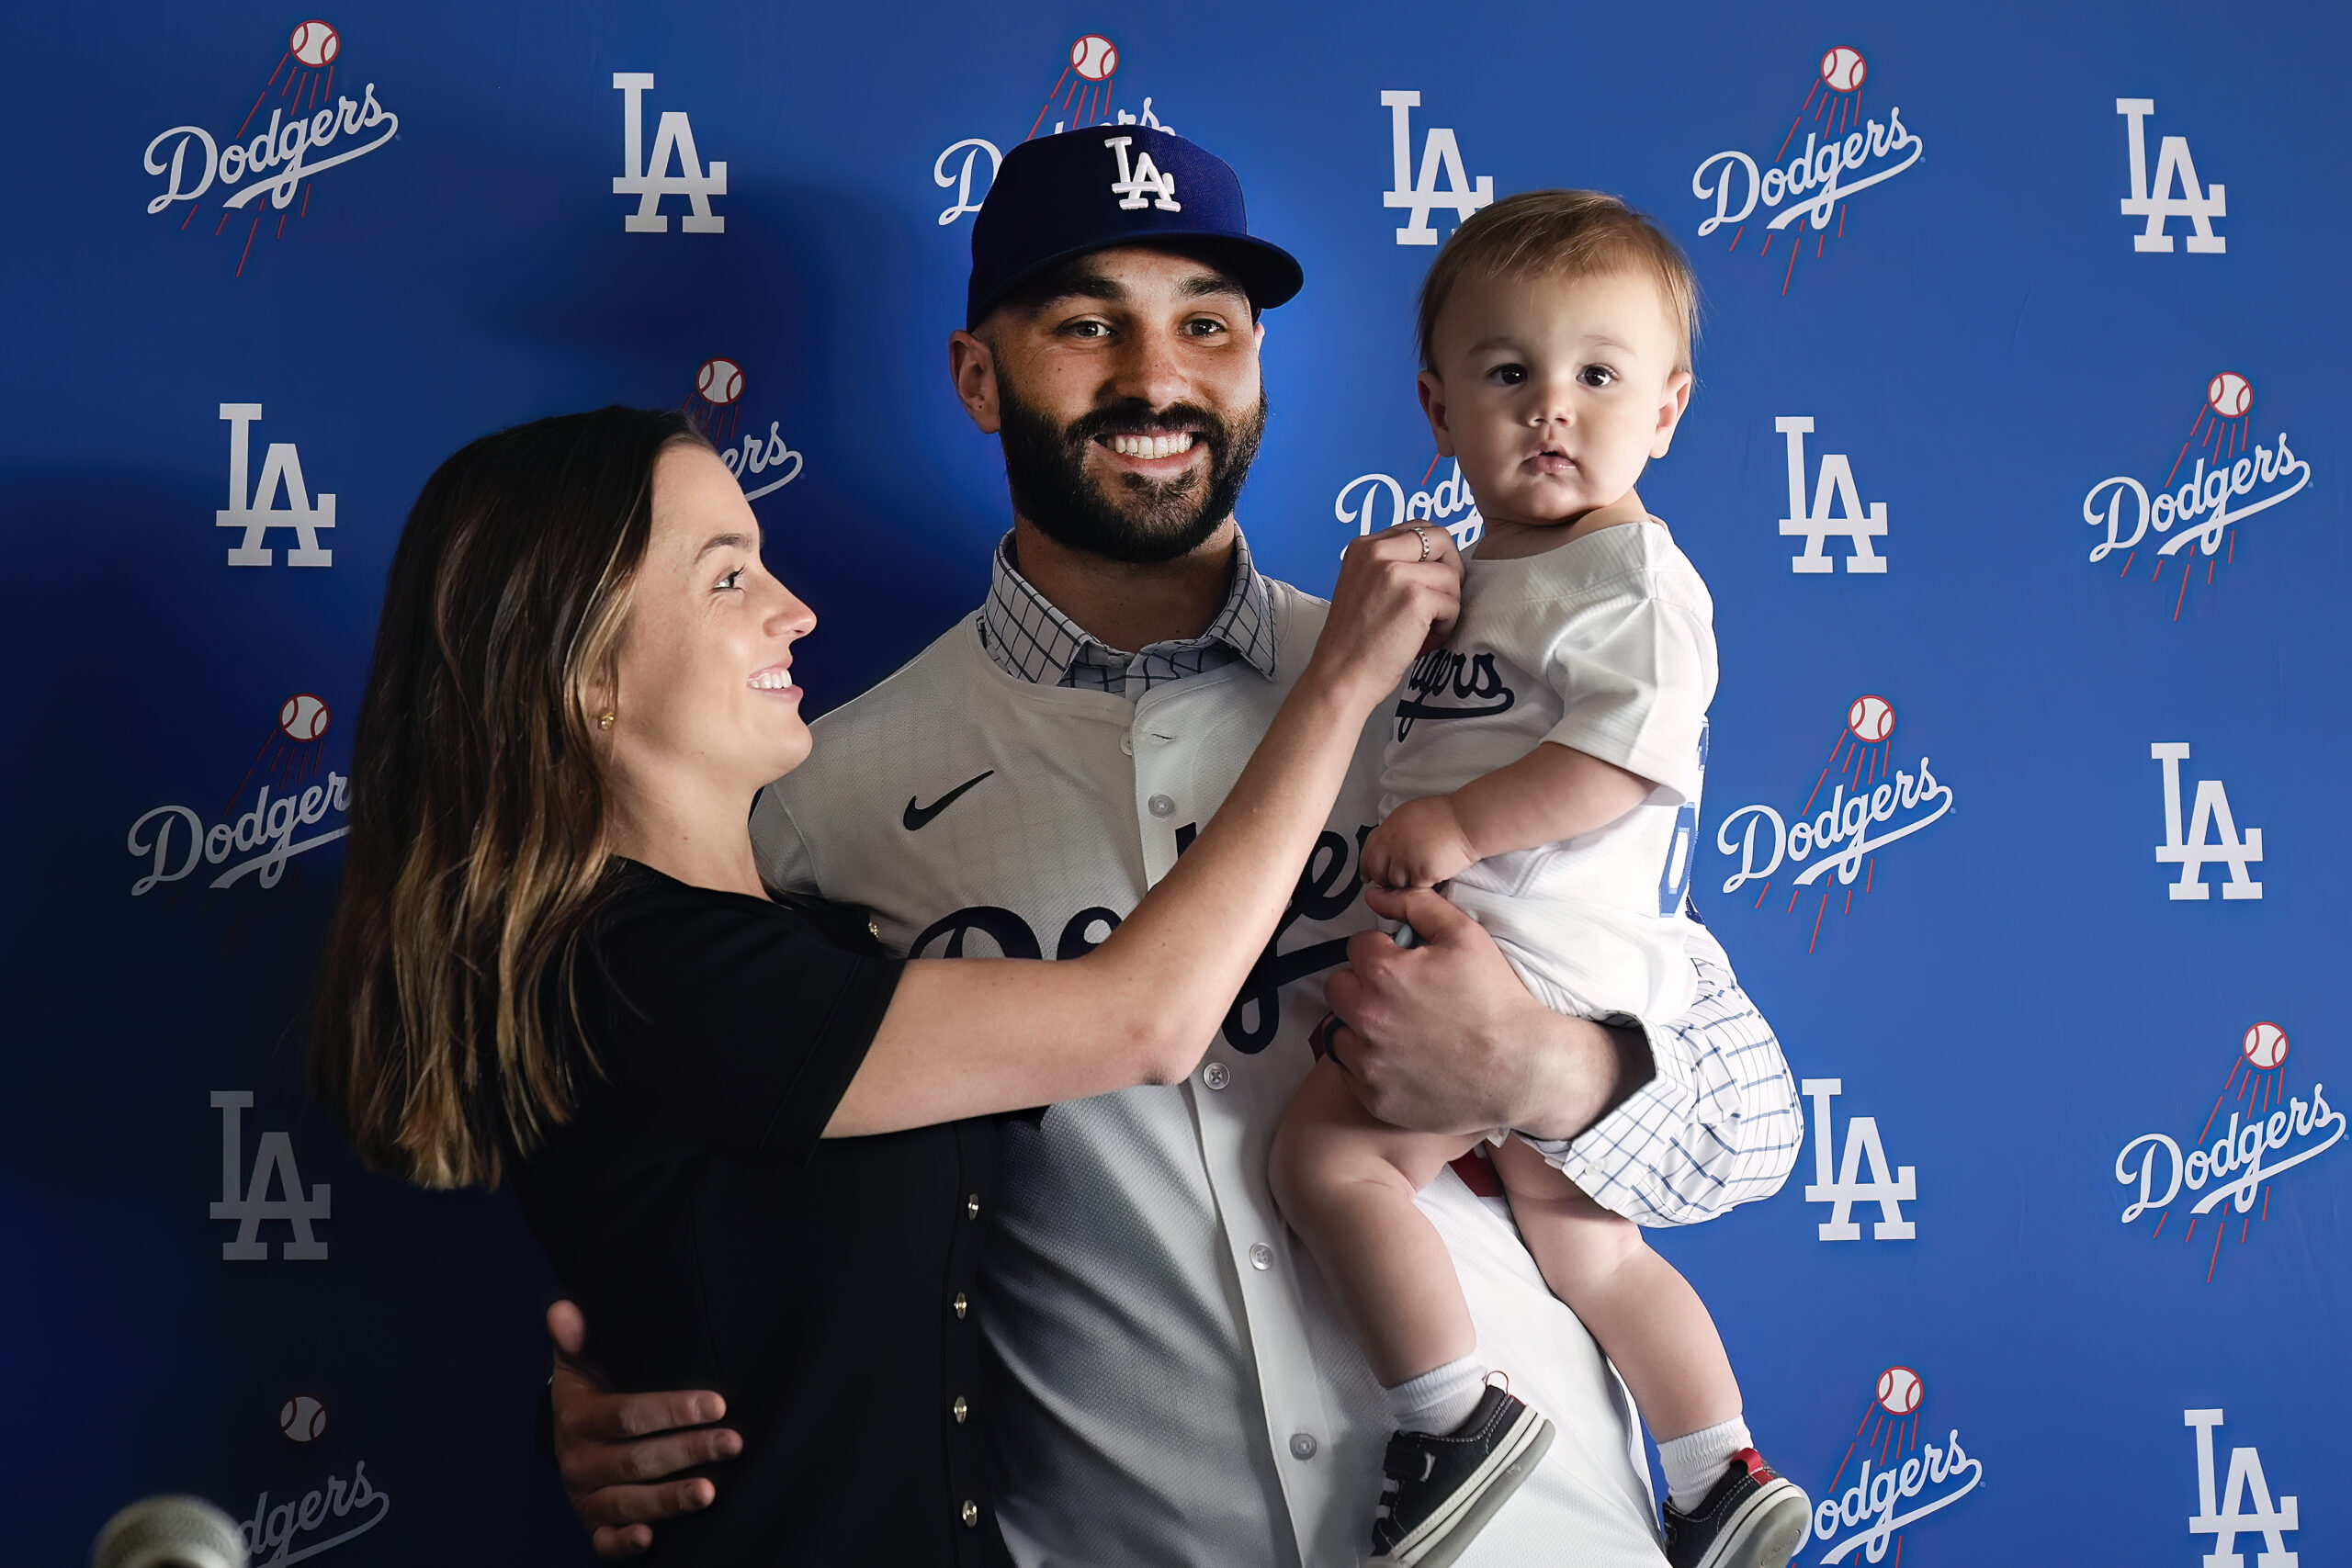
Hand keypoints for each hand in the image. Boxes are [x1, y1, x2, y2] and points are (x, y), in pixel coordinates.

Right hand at [547, 1300, 742, 1558]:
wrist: (567, 1437)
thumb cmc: (588, 1394)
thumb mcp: (578, 1362)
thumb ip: (575, 1337)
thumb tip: (562, 1309)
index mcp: (578, 1418)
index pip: (628, 1415)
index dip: (672, 1411)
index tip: (717, 1404)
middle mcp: (579, 1461)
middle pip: (637, 1460)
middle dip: (689, 1451)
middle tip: (734, 1442)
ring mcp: (585, 1496)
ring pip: (629, 1502)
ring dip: (671, 1499)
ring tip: (712, 1491)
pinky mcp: (594, 1525)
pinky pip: (605, 1543)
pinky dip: (626, 1542)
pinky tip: (652, 1538)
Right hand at [1307, 524, 1461, 712]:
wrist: (1340, 677)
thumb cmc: (1355, 641)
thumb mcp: (1363, 585)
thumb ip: (1391, 565)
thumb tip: (1440, 558)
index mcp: (1364, 546)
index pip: (1419, 528)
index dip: (1434, 555)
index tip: (1428, 583)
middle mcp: (1378, 551)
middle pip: (1442, 539)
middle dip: (1450, 571)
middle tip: (1439, 601)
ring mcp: (1397, 572)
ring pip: (1452, 576)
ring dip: (1447, 605)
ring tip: (1423, 629)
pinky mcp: (1416, 597)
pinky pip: (1454, 604)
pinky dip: (1446, 626)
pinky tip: (1423, 640)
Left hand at [1320, 886, 1648, 1140]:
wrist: (1522, 1069)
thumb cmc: (1497, 999)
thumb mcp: (1465, 936)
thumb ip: (1416, 905)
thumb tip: (1375, 895)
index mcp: (1383, 972)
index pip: (1357, 946)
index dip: (1383, 951)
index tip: (1406, 965)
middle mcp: (1366, 1016)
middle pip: (1338, 987)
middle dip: (1363, 984)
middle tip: (1399, 995)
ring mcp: (1367, 1061)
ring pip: (1338, 1030)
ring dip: (1358, 1025)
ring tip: (1398, 1029)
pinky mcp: (1374, 1096)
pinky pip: (1349, 1071)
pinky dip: (1366, 1063)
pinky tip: (1400, 1059)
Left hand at [1362, 795, 1476, 888]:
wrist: (1466, 822)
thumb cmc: (1443, 816)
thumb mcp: (1407, 815)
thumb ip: (1391, 832)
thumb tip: (1382, 846)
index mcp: (1387, 830)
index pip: (1368, 855)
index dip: (1367, 867)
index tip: (1367, 875)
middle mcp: (1392, 847)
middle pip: (1379, 873)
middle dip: (1385, 878)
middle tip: (1401, 874)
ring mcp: (1406, 862)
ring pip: (1397, 884)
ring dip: (1406, 882)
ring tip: (1421, 869)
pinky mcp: (1421, 875)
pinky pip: (1415, 888)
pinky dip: (1422, 885)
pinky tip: (1432, 873)